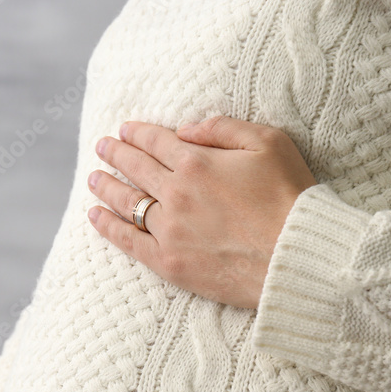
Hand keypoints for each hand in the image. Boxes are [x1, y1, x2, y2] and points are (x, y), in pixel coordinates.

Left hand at [87, 116, 316, 308]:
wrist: (296, 257)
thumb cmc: (291, 198)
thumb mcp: (269, 143)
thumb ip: (223, 129)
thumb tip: (185, 129)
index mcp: (196, 162)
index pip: (156, 141)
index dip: (137, 133)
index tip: (124, 130)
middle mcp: (175, 193)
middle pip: (136, 168)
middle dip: (115, 154)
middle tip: (102, 147)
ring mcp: (169, 229)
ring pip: (127, 202)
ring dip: (106, 186)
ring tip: (93, 178)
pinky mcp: (169, 262)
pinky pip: (128, 241)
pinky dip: (108, 226)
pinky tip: (94, 216)